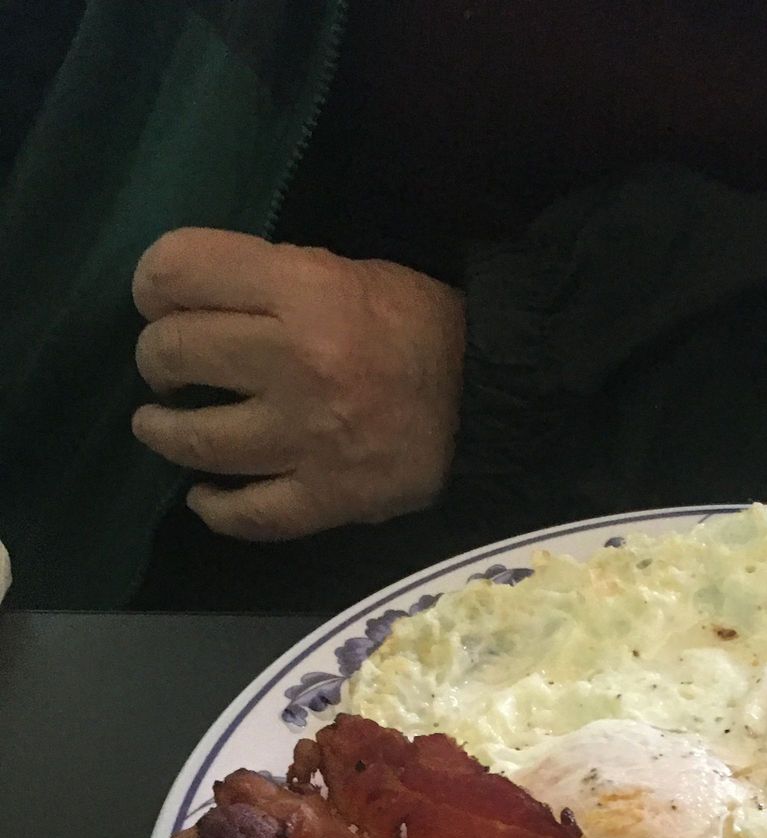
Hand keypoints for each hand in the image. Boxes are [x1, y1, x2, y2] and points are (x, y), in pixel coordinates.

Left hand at [132, 228, 465, 539]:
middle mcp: (297, 361)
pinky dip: (213, 506)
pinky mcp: (328, 497)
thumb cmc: (416, 325)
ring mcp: (309, 438)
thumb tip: (190, 307)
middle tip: (170, 365)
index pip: (178, 272)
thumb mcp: (341, 271)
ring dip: (162, 431)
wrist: (491, 397)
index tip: (158, 300)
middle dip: (158, 357)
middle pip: (174, 353)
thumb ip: (268, 284)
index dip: (152, 284)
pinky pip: (247, 513)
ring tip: (160, 426)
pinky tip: (204, 494)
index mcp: (303, 290)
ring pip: (195, 438)